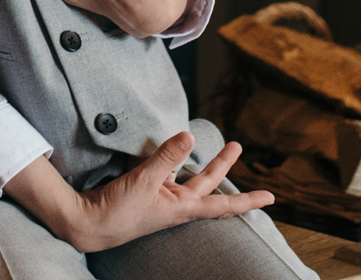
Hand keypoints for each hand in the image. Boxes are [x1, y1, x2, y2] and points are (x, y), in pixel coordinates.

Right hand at [3, 132, 272, 252]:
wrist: (89, 224)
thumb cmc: (119, 212)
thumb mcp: (144, 181)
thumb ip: (166, 157)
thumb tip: (190, 136)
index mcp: (182, 208)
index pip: (223, 204)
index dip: (247, 199)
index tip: (271, 197)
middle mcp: (176, 204)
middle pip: (207, 183)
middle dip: (222, 164)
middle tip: (236, 145)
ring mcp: (161, 200)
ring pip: (186, 177)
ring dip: (197, 162)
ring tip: (205, 144)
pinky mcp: (145, 193)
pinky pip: (165, 175)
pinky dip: (171, 162)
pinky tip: (167, 151)